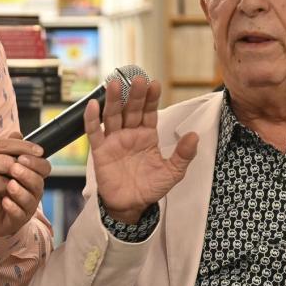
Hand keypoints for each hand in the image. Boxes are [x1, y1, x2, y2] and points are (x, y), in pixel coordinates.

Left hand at [0, 133, 51, 236]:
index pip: (43, 167)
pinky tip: (4, 201)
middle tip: (14, 167)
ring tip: (9, 184)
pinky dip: (13, 207)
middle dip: (27, 174)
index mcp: (33, 175)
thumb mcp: (4, 164)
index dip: (36, 162)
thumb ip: (11, 149)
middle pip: (38, 182)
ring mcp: (27, 206)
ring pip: (30, 199)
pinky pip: (19, 214)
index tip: (22, 157)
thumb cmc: (0, 182)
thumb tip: (17, 134)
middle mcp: (33, 191)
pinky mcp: (17, 219)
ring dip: (20, 191)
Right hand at [84, 77, 197, 223]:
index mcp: (147, 135)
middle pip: (131, 109)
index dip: (151, 99)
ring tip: (115, 84)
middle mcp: (130, 133)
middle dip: (135, 94)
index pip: (150, 112)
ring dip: (113, 100)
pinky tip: (93, 105)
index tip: (155, 84)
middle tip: (138, 79)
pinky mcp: (100, 150)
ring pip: (113, 115)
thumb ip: (183, 155)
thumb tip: (194, 136)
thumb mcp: (172, 173)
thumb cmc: (150, 188)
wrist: (130, 206)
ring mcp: (114, 140)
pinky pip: (94, 132)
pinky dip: (92, 119)